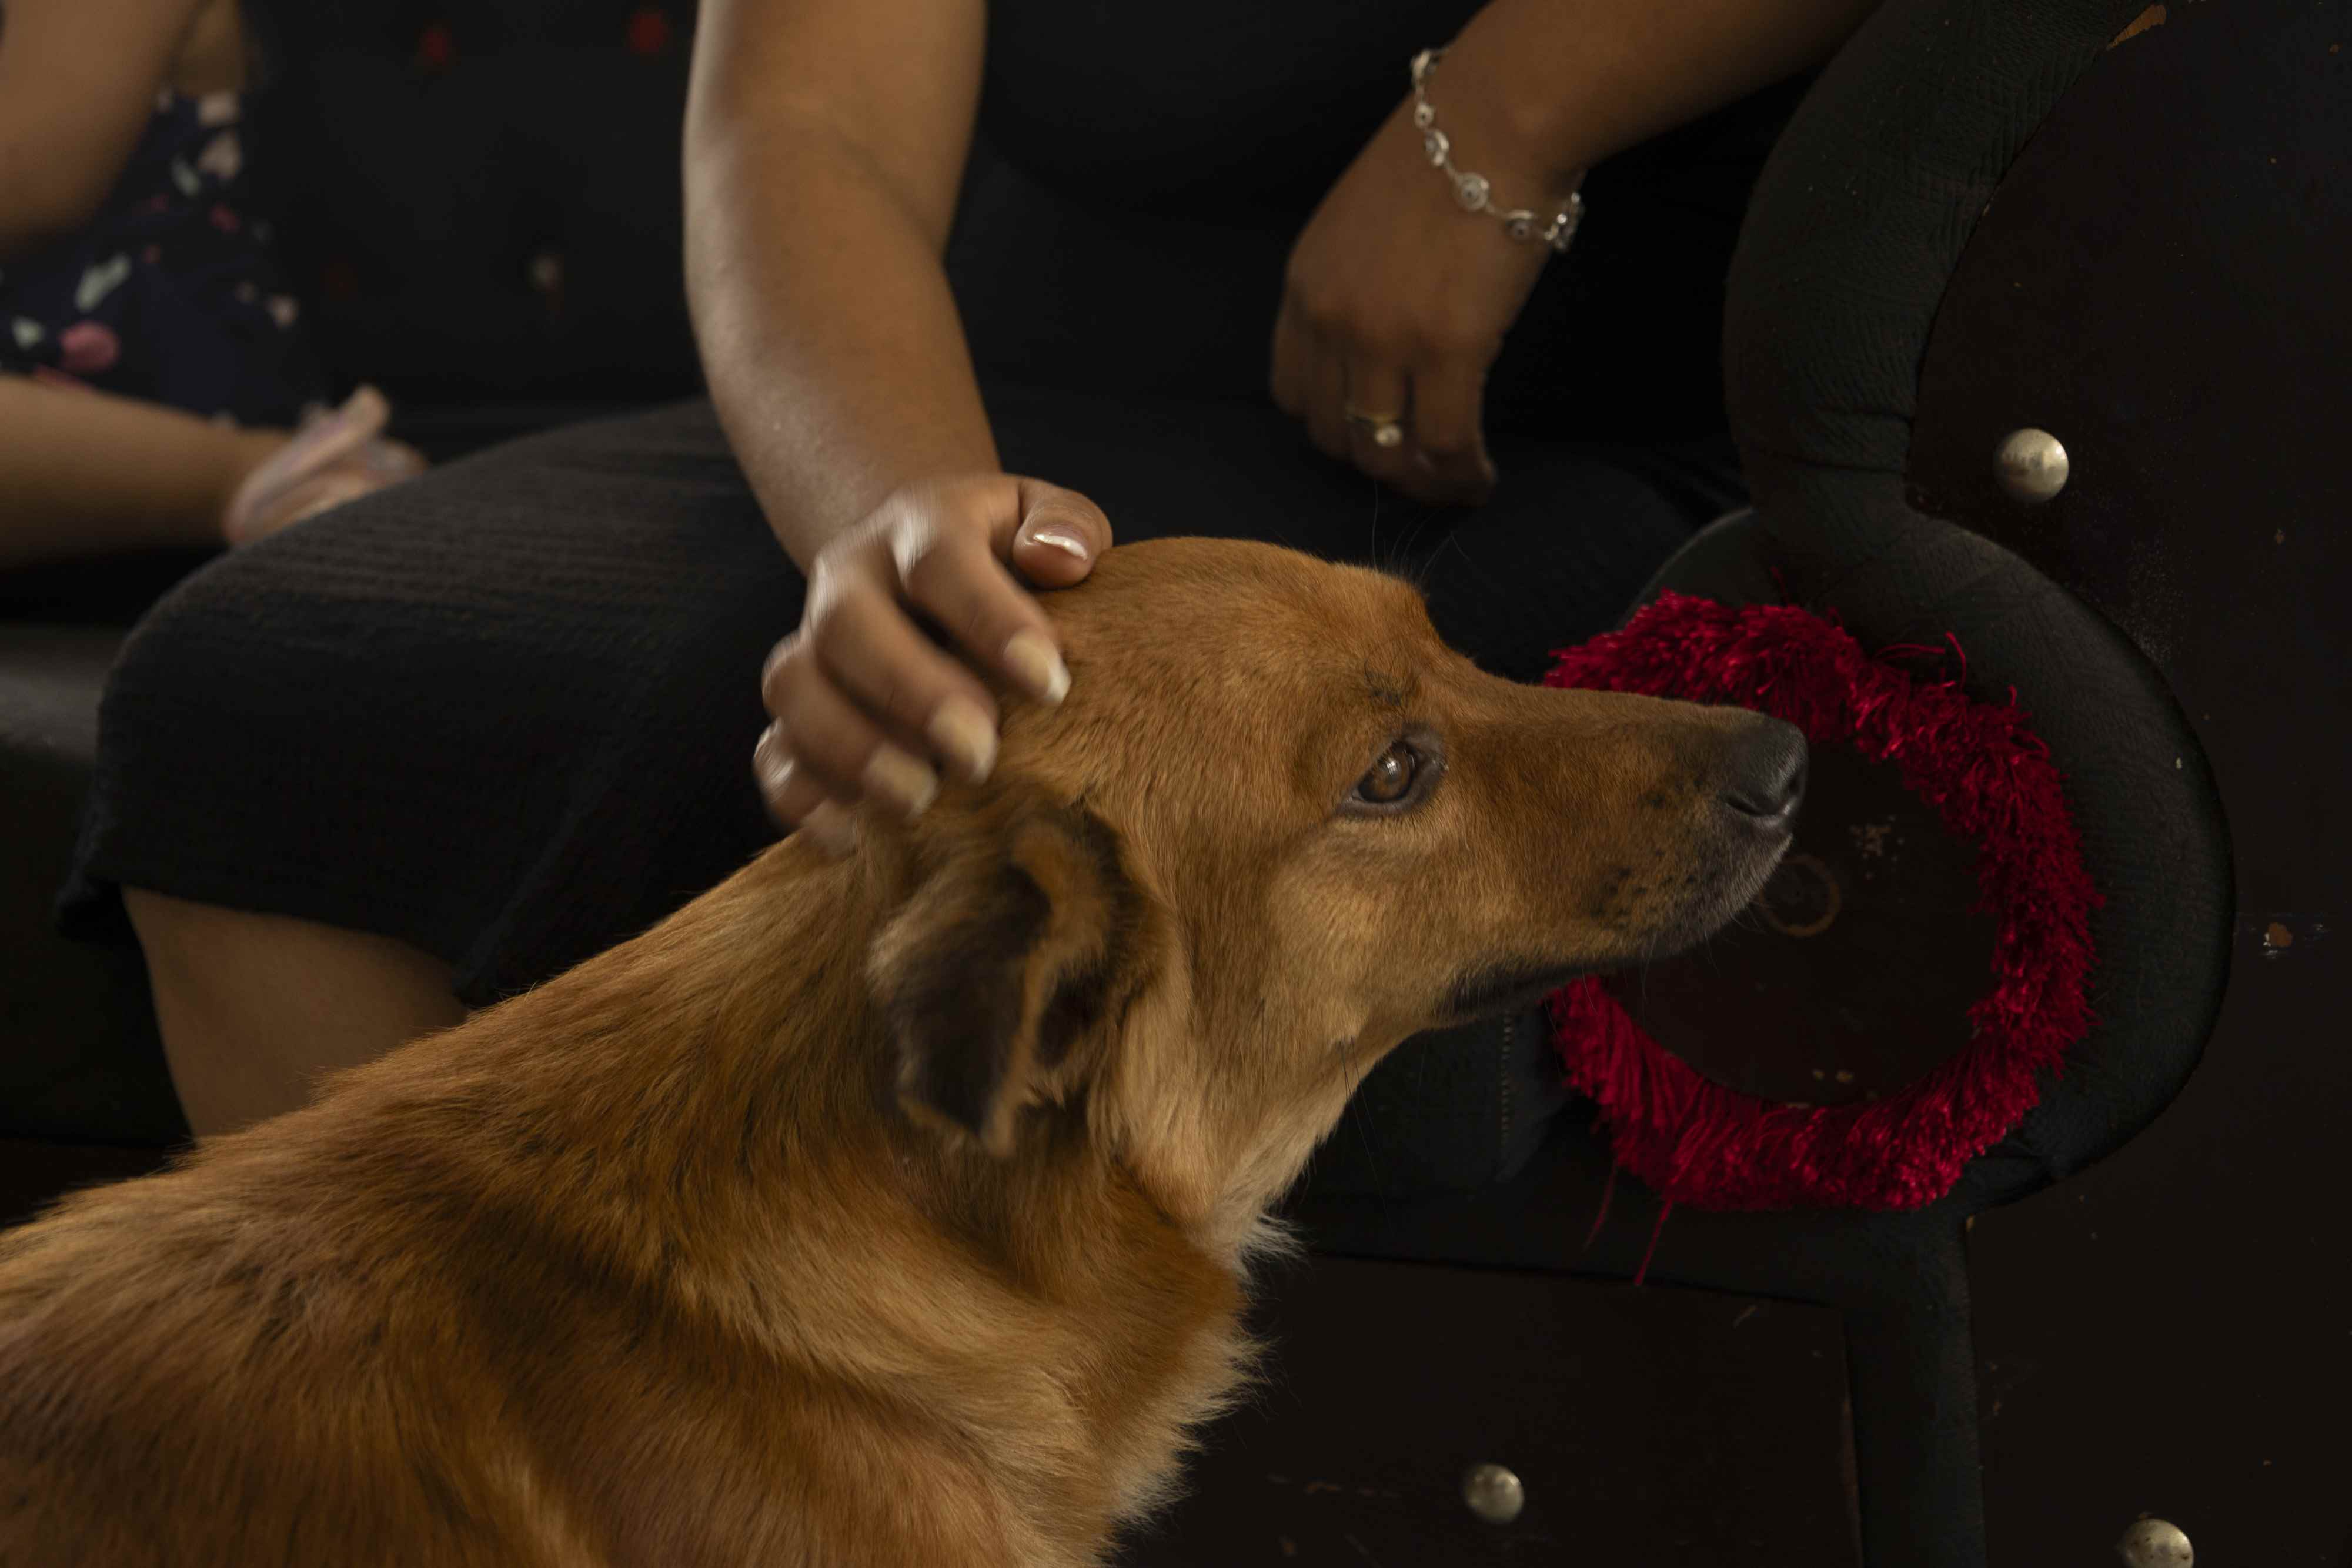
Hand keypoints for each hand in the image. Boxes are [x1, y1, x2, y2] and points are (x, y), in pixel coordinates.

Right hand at [755, 475, 1110, 851]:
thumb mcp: (1046, 520)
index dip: (989, 619)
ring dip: (849, 747)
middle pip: (847, 623)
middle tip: (979, 753)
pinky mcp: (798, 709)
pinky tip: (849, 838)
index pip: (940, 559)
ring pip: (794, 686)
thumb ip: (1067, 526)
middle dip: (909, 692)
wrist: (930, 568)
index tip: (1049, 682)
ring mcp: (813, 642)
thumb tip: (1060, 559)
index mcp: (921, 525)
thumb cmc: (1011, 556)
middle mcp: (851, 578)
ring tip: (919, 799)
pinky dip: (800, 797)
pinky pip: (772, 751)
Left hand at [1270, 69, 1573, 505]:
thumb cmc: (1446, 157)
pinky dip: (1462, 476)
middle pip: (1334, 435)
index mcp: (1303, 287)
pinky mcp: (1445, 349)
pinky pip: (1445, 445)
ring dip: (1420, 484)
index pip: (1293, 394)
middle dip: (1376, 463)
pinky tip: (1482, 479)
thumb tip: (1385, 337)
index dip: (1332, 426)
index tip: (1373, 433)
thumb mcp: (1361, 222)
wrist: (1496, 121)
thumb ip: (1355, 283)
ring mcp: (1382, 340)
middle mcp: (1328, 321)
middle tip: (1420, 472)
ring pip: (1385, 454)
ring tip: (1455, 486)